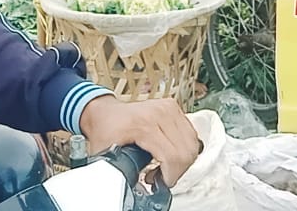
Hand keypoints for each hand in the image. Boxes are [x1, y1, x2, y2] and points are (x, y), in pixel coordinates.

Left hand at [79, 96, 199, 186]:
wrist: (105, 113)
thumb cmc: (104, 130)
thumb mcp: (106, 154)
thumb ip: (119, 171)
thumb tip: (129, 188)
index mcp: (143, 123)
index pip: (172, 156)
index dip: (169, 176)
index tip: (160, 183)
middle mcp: (159, 112)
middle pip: (186, 151)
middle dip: (176, 171)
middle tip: (161, 177)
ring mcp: (169, 108)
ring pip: (192, 144)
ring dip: (182, 161)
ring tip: (164, 167)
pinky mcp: (174, 108)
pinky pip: (191, 135)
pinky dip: (184, 149)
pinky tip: (169, 155)